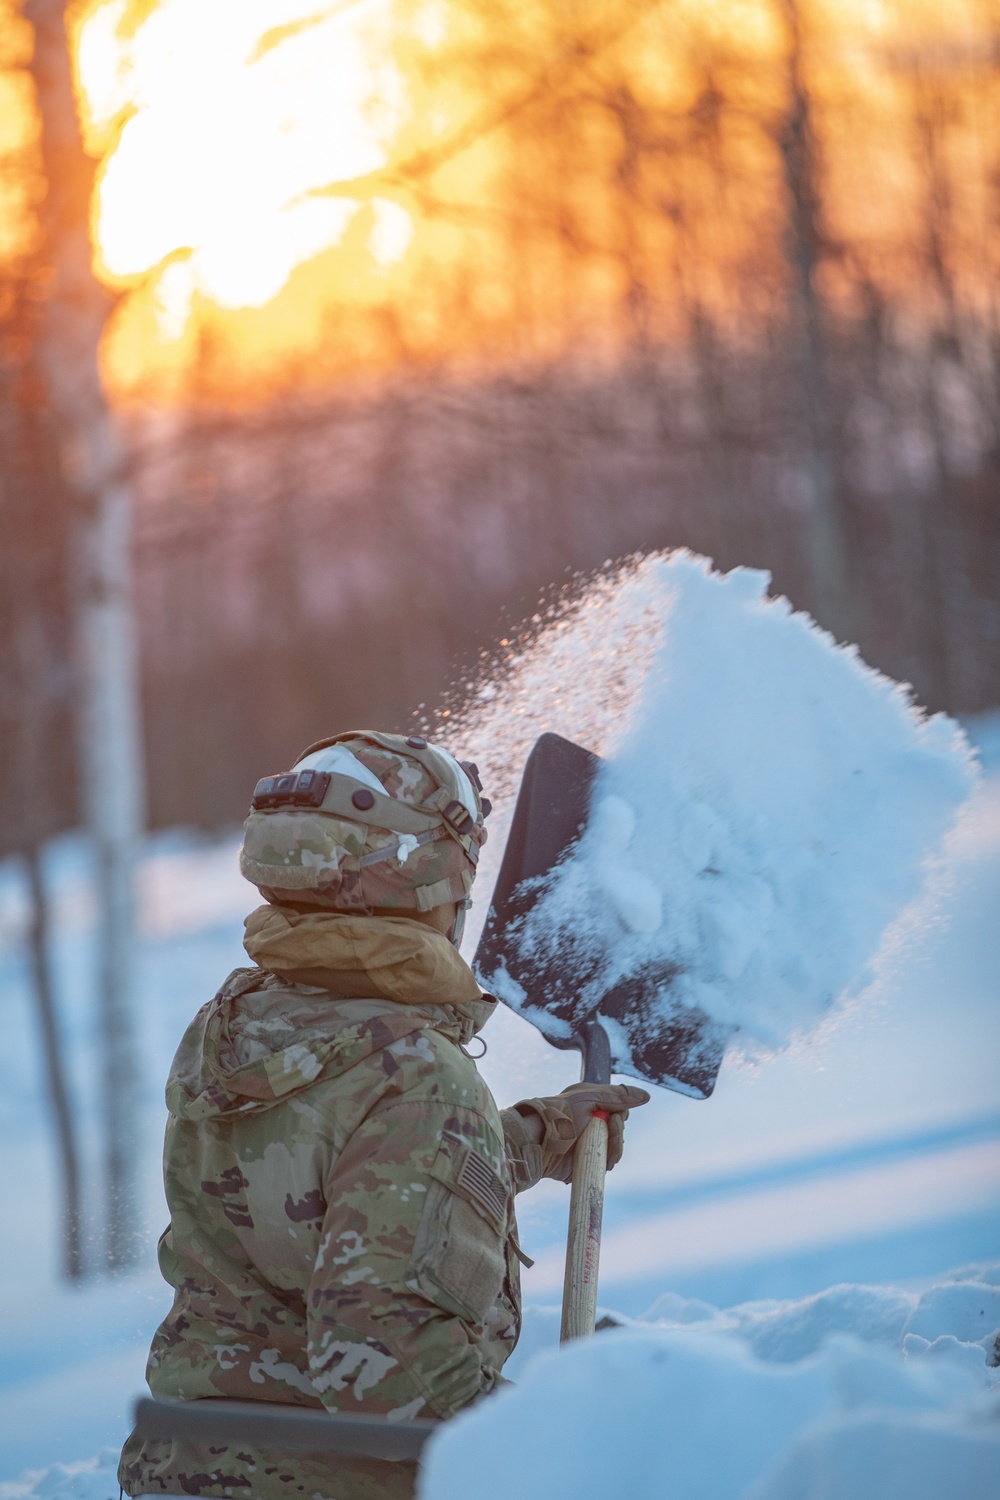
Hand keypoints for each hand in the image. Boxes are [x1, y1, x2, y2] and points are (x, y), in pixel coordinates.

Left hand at [511, 1083, 649, 1182]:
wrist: (538, 1141)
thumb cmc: (560, 1114)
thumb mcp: (590, 1097)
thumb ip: (618, 1096)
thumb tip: (646, 1096)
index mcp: (591, 1108)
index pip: (618, 1112)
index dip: (621, 1114)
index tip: (616, 1113)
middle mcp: (591, 1127)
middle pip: (619, 1132)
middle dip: (618, 1131)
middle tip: (610, 1124)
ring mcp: (589, 1146)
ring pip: (616, 1150)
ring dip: (616, 1146)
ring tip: (603, 1141)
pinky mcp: (586, 1164)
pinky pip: (607, 1165)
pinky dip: (609, 1161)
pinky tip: (604, 1158)